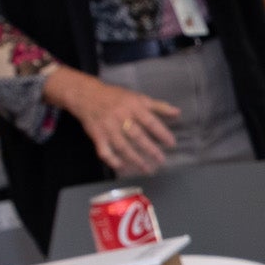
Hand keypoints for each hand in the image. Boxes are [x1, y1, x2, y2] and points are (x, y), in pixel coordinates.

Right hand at [43, 65, 179, 175]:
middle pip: (137, 136)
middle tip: (161, 160)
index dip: (161, 133)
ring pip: (122, 146)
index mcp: (133, 107)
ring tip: (147, 169)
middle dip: (150, 149)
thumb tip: (178, 113)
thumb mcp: (138, 97)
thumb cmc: (117, 97)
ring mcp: (108, 127)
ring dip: (135, 159)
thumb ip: (158, 106)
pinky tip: (122, 167)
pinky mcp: (97, 135)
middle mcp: (120, 117)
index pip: (150, 121)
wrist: (87, 95)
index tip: (171, 144)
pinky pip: (104, 150)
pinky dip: (112, 160)